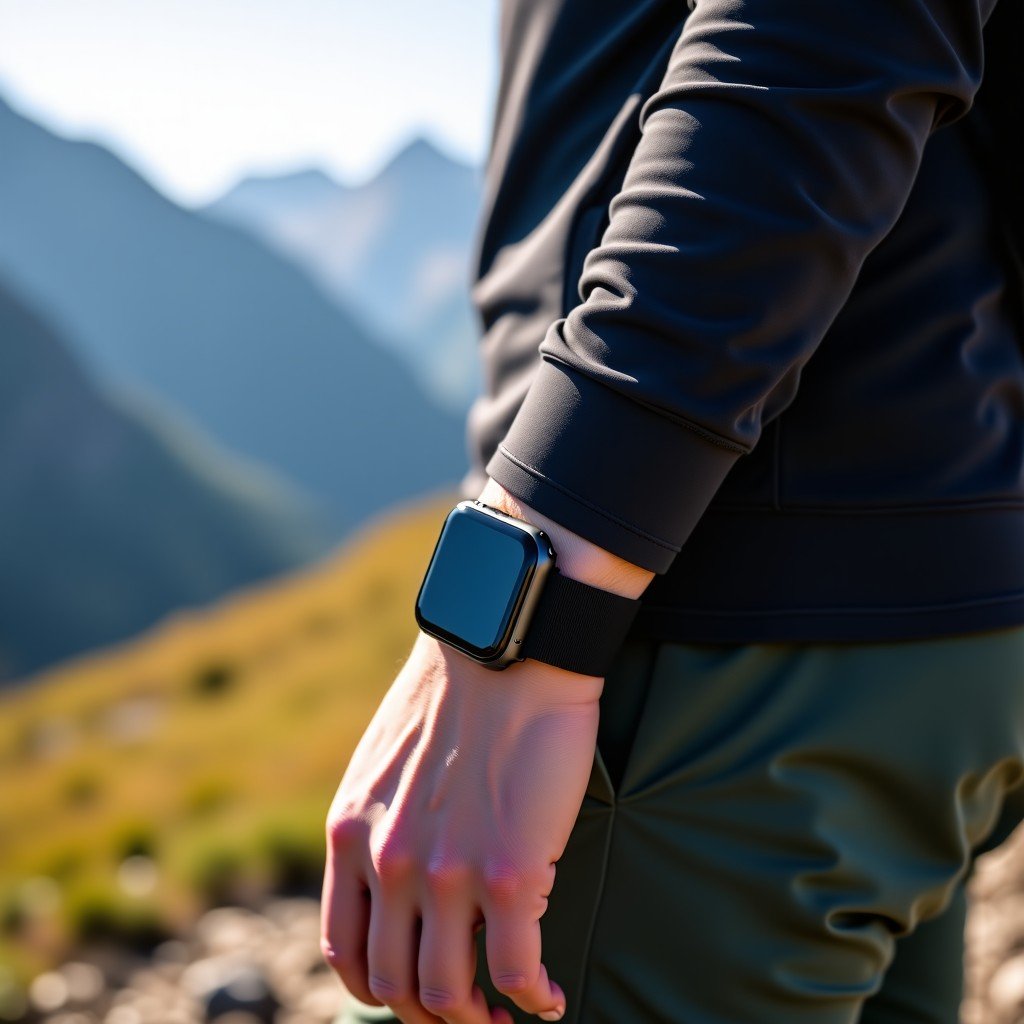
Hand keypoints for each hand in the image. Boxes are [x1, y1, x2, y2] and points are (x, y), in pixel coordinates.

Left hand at [321, 629, 602, 1022]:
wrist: (510, 648)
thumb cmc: (459, 693)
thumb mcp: (386, 758)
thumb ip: (382, 819)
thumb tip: (400, 869)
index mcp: (352, 835)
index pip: (345, 952)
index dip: (382, 990)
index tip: (417, 989)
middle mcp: (387, 864)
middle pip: (396, 986)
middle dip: (434, 1015)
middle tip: (472, 1010)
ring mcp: (446, 874)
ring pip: (450, 995)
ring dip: (480, 1019)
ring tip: (508, 1009)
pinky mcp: (510, 872)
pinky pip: (515, 973)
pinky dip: (534, 999)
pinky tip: (549, 994)